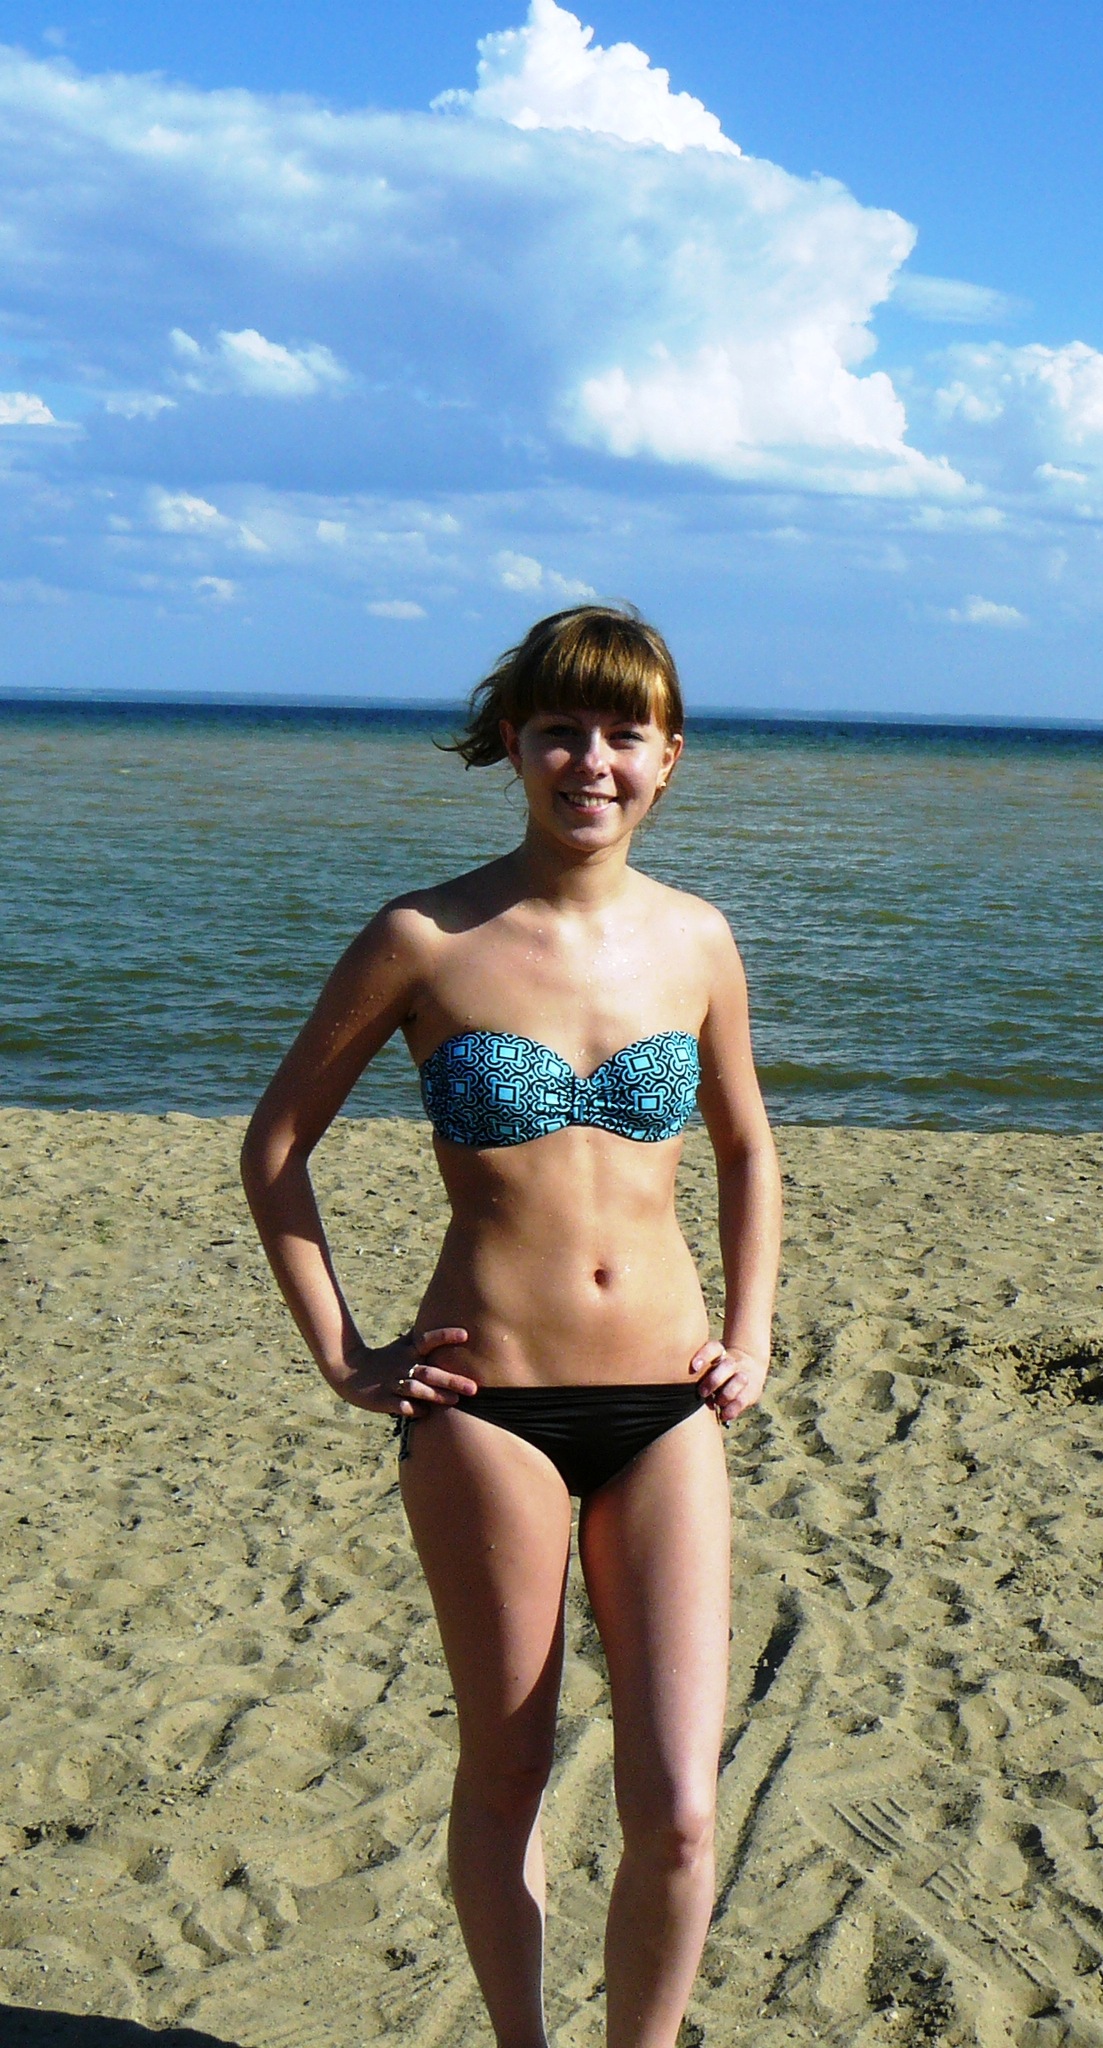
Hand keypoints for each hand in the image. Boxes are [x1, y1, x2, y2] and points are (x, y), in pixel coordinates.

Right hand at [324, 1327, 475, 1415]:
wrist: (350, 1372)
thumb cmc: (386, 1358)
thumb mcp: (402, 1345)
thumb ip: (422, 1337)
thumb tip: (447, 1321)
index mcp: (407, 1351)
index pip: (427, 1340)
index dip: (445, 1336)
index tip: (466, 1335)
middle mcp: (401, 1366)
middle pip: (428, 1371)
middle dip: (451, 1380)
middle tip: (474, 1388)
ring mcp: (391, 1383)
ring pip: (415, 1389)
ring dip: (435, 1395)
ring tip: (455, 1401)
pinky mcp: (382, 1399)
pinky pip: (400, 1406)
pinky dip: (412, 1409)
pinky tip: (425, 1412)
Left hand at [690, 1339, 768, 1424]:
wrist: (749, 1368)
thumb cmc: (717, 1370)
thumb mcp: (708, 1364)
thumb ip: (696, 1373)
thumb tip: (676, 1391)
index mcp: (720, 1353)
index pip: (713, 1348)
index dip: (704, 1356)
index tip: (694, 1367)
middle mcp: (733, 1362)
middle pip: (727, 1366)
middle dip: (714, 1380)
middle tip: (702, 1393)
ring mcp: (744, 1375)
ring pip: (739, 1380)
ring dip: (726, 1394)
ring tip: (717, 1403)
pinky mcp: (751, 1390)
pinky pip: (743, 1399)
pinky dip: (733, 1409)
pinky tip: (724, 1415)